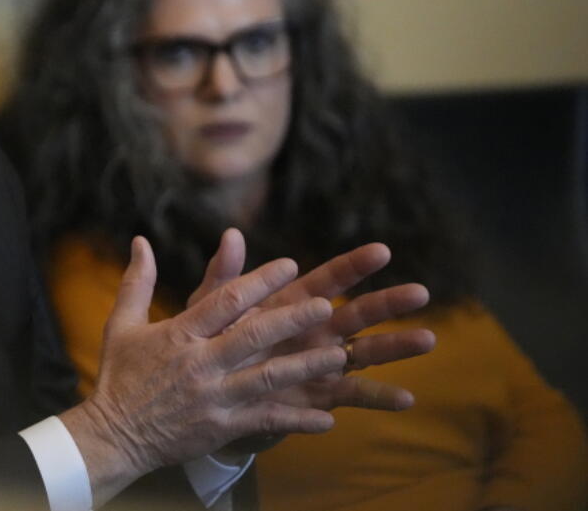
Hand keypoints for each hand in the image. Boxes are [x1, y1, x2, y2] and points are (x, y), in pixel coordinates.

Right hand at [59, 236, 347, 504]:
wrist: (111, 435)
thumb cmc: (119, 375)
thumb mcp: (123, 323)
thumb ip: (137, 281)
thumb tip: (140, 240)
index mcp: (179, 333)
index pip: (225, 300)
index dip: (260, 280)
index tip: (290, 265)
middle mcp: (199, 363)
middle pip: (252, 336)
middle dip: (291, 320)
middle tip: (326, 305)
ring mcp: (212, 398)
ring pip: (266, 379)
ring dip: (305, 367)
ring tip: (339, 356)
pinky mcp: (219, 428)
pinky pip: (264, 421)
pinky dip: (296, 420)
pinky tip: (327, 419)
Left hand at [188, 229, 436, 454]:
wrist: (205, 395)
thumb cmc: (210, 344)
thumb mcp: (210, 312)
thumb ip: (223, 279)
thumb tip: (232, 234)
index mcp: (292, 304)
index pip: (328, 280)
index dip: (353, 266)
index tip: (382, 251)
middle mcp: (315, 330)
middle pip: (358, 313)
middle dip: (388, 303)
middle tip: (420, 292)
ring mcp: (322, 362)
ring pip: (366, 352)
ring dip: (396, 347)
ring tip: (428, 339)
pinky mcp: (321, 395)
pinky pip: (354, 394)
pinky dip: (378, 396)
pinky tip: (406, 398)